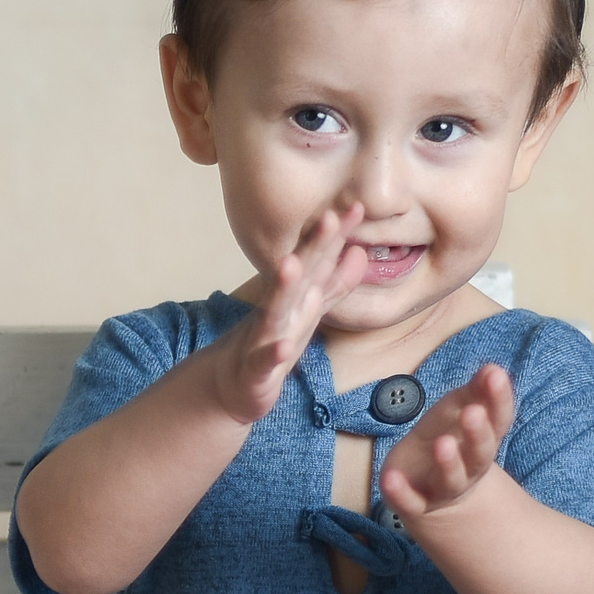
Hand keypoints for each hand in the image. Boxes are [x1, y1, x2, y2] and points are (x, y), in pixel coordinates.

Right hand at [206, 200, 366, 424]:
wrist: (234, 385)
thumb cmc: (272, 343)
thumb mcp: (308, 312)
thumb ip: (334, 284)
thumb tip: (359, 251)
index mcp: (297, 297)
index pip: (319, 261)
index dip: (337, 236)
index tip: (357, 207)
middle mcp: (281, 310)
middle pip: (299, 276)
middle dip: (313, 247)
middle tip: (330, 217)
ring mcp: (265, 338)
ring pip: (275, 310)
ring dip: (283, 288)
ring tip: (290, 264)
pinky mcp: (256, 371)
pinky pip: (265, 361)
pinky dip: (273, 354)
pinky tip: (284, 347)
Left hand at [381, 364, 514, 519]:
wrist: (425, 485)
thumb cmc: (447, 437)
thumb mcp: (459, 410)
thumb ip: (476, 391)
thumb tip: (492, 368)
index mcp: (484, 442)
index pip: (499, 422)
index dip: (499, 400)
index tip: (496, 376)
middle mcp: (469, 469)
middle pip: (479, 456)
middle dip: (478, 435)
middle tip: (472, 413)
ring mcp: (442, 489)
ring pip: (450, 480)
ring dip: (448, 463)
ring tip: (443, 443)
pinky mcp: (415, 504)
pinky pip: (409, 502)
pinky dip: (400, 494)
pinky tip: (390, 478)